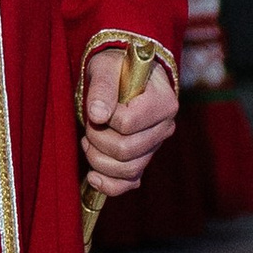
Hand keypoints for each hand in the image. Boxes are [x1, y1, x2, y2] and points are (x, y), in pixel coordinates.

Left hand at [79, 44, 179, 197]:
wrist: (123, 75)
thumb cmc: (116, 67)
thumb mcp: (106, 67)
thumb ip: (102, 88)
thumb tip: (97, 115)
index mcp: (163, 102)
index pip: (127, 124)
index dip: (105, 119)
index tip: (96, 106)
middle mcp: (165, 127)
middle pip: (126, 151)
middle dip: (97, 141)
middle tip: (87, 125)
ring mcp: (155, 145)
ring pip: (128, 170)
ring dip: (98, 160)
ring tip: (87, 141)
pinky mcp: (144, 158)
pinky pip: (130, 183)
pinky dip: (110, 185)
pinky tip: (93, 177)